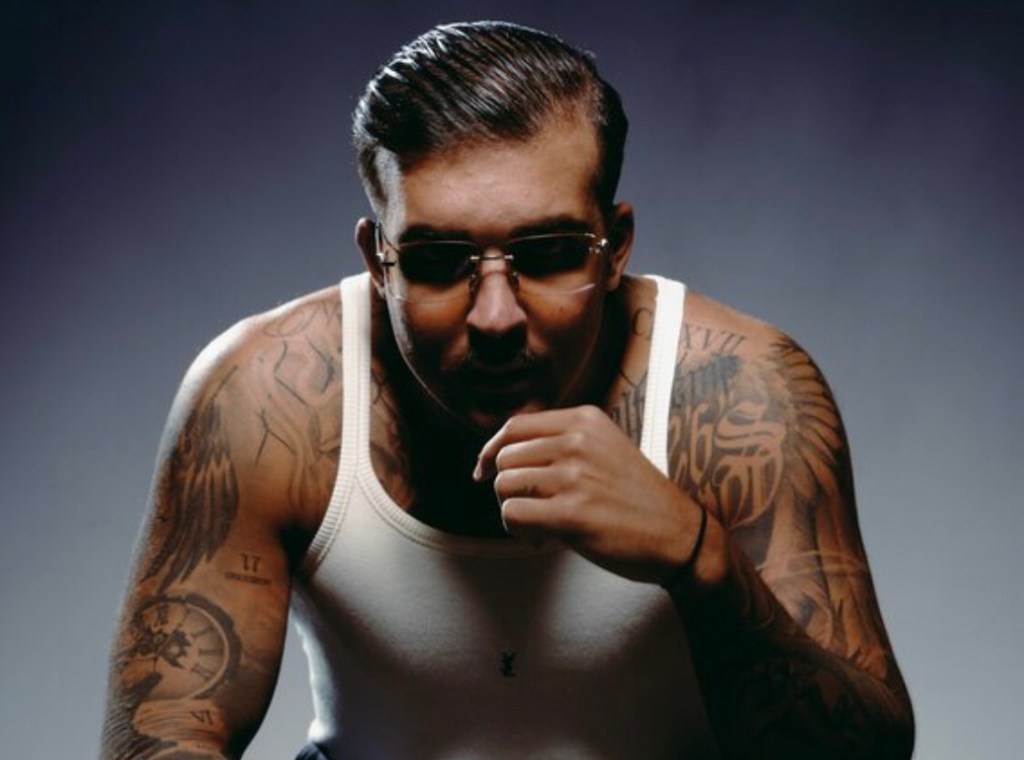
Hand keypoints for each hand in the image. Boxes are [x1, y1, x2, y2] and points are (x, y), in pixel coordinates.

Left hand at [474, 405, 703, 584]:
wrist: (680, 535)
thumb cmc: (637, 498)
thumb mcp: (604, 449)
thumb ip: (562, 443)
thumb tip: (502, 455)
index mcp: (585, 420)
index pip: (515, 426)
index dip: (491, 450)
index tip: (484, 472)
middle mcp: (578, 441)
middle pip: (505, 457)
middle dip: (506, 488)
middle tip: (530, 510)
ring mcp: (575, 476)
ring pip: (504, 485)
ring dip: (512, 511)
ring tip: (538, 526)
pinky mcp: (573, 513)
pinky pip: (513, 514)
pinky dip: (517, 530)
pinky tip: (539, 539)